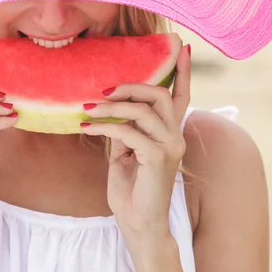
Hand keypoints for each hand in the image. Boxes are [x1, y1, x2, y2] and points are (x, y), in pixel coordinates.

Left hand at [80, 44, 191, 244]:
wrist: (138, 224)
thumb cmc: (131, 189)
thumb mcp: (124, 151)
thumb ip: (123, 127)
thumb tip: (107, 105)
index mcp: (169, 132)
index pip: (180, 95)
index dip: (183, 71)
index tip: (182, 46)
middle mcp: (175, 136)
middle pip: (159, 94)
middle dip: (130, 86)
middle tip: (103, 91)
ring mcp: (170, 146)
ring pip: (142, 110)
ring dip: (112, 106)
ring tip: (88, 108)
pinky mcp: (158, 158)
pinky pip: (128, 131)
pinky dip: (105, 126)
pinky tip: (88, 127)